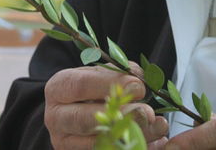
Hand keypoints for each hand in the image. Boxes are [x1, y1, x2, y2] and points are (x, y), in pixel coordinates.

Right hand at [44, 63, 168, 148]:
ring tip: (159, 127)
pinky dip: (134, 148)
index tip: (139, 86)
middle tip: (148, 112)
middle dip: (120, 116)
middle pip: (84, 120)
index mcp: (58, 89)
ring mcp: (65, 142)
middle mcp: (56, 118)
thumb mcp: (101, 73)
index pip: (81, 86)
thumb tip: (139, 81)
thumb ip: (119, 73)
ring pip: (98, 143)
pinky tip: (156, 143)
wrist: (77, 110)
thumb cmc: (92, 87)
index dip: (111, 85)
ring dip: (133, 136)